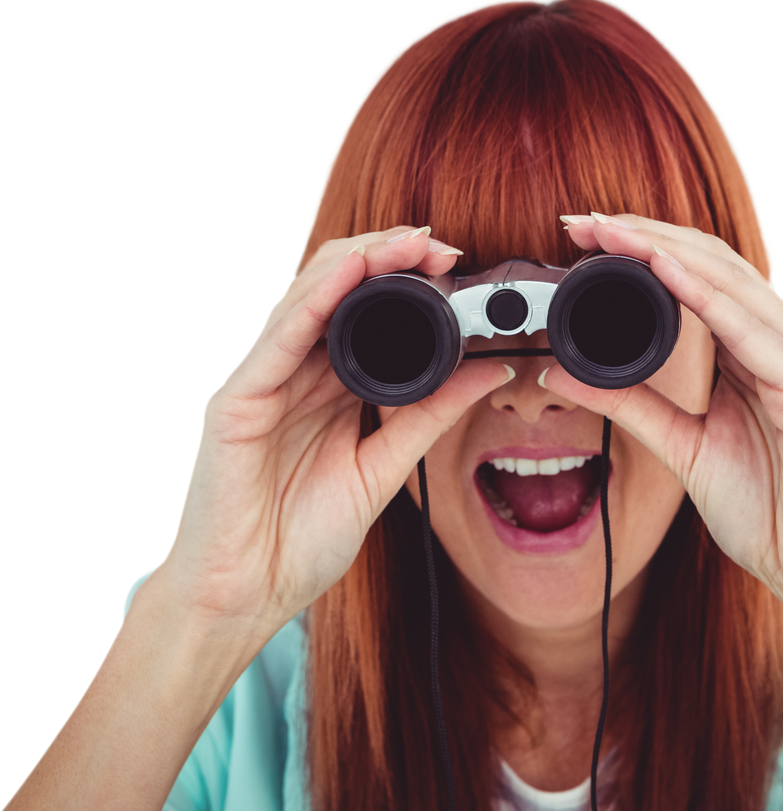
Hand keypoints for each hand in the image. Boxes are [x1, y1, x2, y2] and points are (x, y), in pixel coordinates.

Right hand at [156, 227, 511, 639]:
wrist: (244, 599)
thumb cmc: (300, 539)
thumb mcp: (382, 468)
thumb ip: (431, 415)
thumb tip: (490, 369)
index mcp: (325, 389)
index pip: (365, 315)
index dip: (406, 283)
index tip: (456, 267)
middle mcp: (292, 375)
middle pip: (337, 295)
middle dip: (388, 260)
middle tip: (441, 246)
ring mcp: (260, 383)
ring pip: (306, 301)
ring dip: (357, 264)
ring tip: (406, 242)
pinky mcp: (234, 402)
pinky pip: (276, 340)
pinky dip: (313, 300)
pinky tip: (347, 272)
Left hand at [544, 213, 782, 623]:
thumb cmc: (767, 509)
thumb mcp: (682, 445)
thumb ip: (629, 405)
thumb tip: (563, 374)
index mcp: (759, 347)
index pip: (698, 276)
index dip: (641, 249)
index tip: (583, 237)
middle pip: (711, 263)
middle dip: (642, 236)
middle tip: (581, 220)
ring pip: (728, 281)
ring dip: (664, 249)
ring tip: (609, 231)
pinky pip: (751, 329)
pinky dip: (704, 296)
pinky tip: (664, 271)